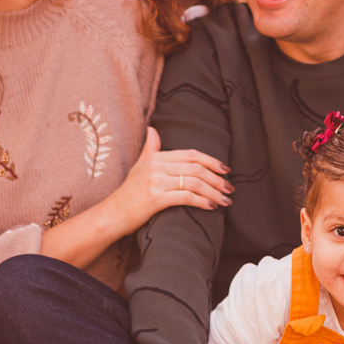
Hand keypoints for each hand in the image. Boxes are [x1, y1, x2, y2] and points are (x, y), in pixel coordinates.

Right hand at [109, 128, 231, 234]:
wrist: (113, 214)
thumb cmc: (129, 192)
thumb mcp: (139, 166)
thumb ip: (150, 148)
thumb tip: (152, 129)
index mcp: (156, 157)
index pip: (191, 154)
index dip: (211, 161)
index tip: (226, 170)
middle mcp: (156, 166)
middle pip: (196, 168)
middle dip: (217, 179)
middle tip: (230, 188)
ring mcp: (156, 182)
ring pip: (195, 183)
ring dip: (214, 192)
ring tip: (225, 200)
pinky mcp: (156, 198)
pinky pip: (186, 197)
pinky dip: (202, 202)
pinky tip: (212, 207)